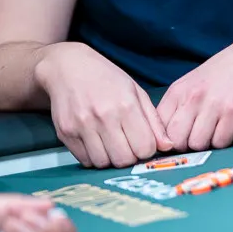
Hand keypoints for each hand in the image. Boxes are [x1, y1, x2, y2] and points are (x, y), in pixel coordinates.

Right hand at [36, 42, 172, 168]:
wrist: (68, 67)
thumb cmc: (106, 78)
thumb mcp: (136, 92)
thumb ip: (153, 121)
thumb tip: (167, 146)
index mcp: (126, 105)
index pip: (144, 148)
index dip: (147, 149)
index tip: (143, 142)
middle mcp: (103, 117)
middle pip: (124, 160)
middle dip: (129, 157)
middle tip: (127, 145)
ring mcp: (82, 126)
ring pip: (103, 164)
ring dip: (110, 159)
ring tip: (110, 143)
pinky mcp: (65, 133)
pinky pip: (84, 161)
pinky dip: (93, 157)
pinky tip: (95, 142)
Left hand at [157, 32, 232, 151]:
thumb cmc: (224, 71)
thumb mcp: (193, 82)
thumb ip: (179, 106)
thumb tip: (167, 138)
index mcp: (179, 90)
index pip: (159, 127)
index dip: (167, 140)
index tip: (178, 139)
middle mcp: (193, 98)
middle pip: (177, 141)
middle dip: (186, 145)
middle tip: (198, 137)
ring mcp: (214, 105)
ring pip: (198, 144)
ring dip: (207, 143)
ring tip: (216, 130)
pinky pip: (221, 142)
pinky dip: (224, 140)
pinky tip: (229, 128)